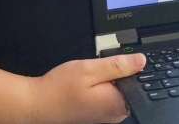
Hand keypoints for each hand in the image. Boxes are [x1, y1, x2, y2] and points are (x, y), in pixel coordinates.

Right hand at [27, 53, 145, 123]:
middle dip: (118, 73)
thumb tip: (141, 60)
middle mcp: (115, 114)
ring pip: (119, 90)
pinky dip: (101, 88)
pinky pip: (109, 97)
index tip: (114, 62)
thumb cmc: (59, 90)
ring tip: (87, 79)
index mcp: (118, 103)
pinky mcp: (99, 115)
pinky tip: (86, 86)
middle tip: (95, 70)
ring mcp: (107, 116)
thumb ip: (117, 65)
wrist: (37, 105)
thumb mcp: (89, 69)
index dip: (131, 67)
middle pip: (130, 86)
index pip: (140, 82)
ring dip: (108, 80)